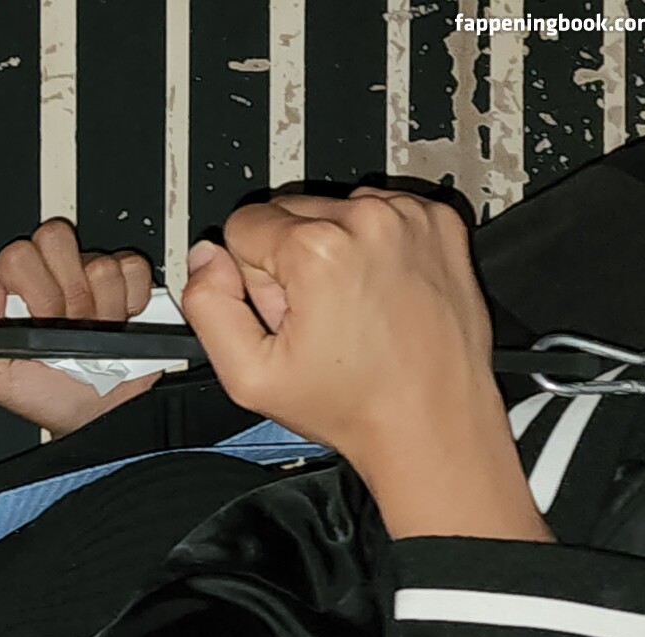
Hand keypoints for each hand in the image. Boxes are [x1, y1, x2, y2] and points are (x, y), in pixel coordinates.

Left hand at [0, 219, 165, 437]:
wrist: (92, 414)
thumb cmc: (42, 393)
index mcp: (11, 287)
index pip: (18, 253)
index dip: (35, 287)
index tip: (43, 321)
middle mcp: (50, 272)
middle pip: (56, 239)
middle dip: (68, 293)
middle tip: (69, 325)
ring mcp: (89, 273)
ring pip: (100, 263)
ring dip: (100, 308)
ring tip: (92, 333)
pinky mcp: (127, 280)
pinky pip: (133, 270)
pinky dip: (129, 303)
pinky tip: (116, 324)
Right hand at [178, 186, 501, 463]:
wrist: (430, 418)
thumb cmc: (353, 403)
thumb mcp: (249, 376)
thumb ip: (208, 307)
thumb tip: (206, 259)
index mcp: (319, 249)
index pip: (242, 224)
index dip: (249, 276)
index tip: (279, 312)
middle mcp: (368, 220)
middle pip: (287, 211)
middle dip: (287, 259)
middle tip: (312, 316)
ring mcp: (410, 217)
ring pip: (332, 210)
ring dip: (330, 250)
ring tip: (349, 308)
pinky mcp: (439, 221)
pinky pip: (379, 214)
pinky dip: (371, 246)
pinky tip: (377, 292)